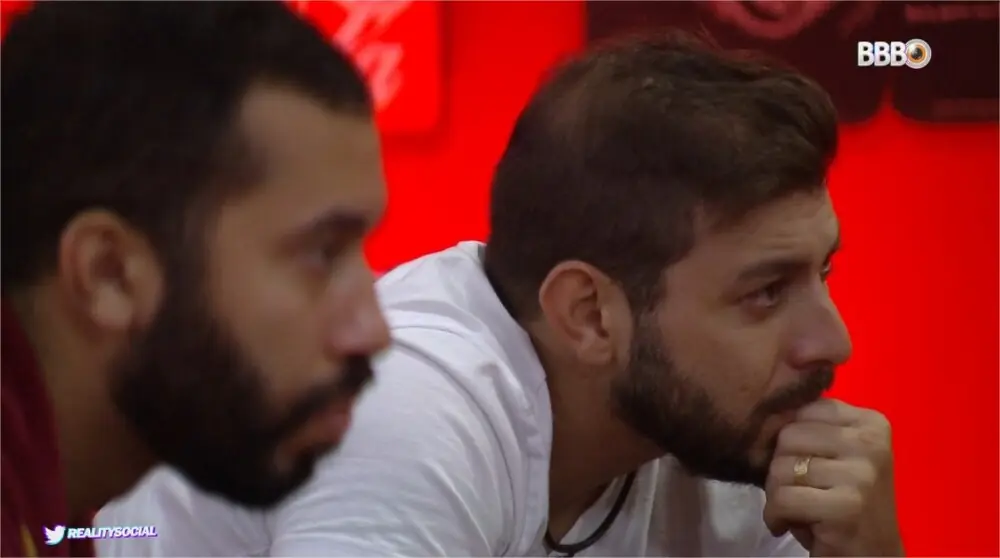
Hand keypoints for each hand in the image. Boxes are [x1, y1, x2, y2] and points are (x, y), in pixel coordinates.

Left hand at [762, 399, 903, 556]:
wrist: (871, 556)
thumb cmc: (843, 503)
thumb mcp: (832, 456)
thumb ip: (809, 431)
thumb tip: (765, 411)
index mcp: (870, 423)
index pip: (803, 409)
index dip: (789, 440)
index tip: (801, 465)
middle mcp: (871, 442)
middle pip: (788, 435)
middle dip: (779, 467)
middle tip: (794, 491)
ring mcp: (862, 474)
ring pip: (781, 466)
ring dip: (775, 494)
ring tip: (794, 509)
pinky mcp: (847, 506)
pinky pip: (784, 498)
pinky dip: (775, 516)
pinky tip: (787, 525)